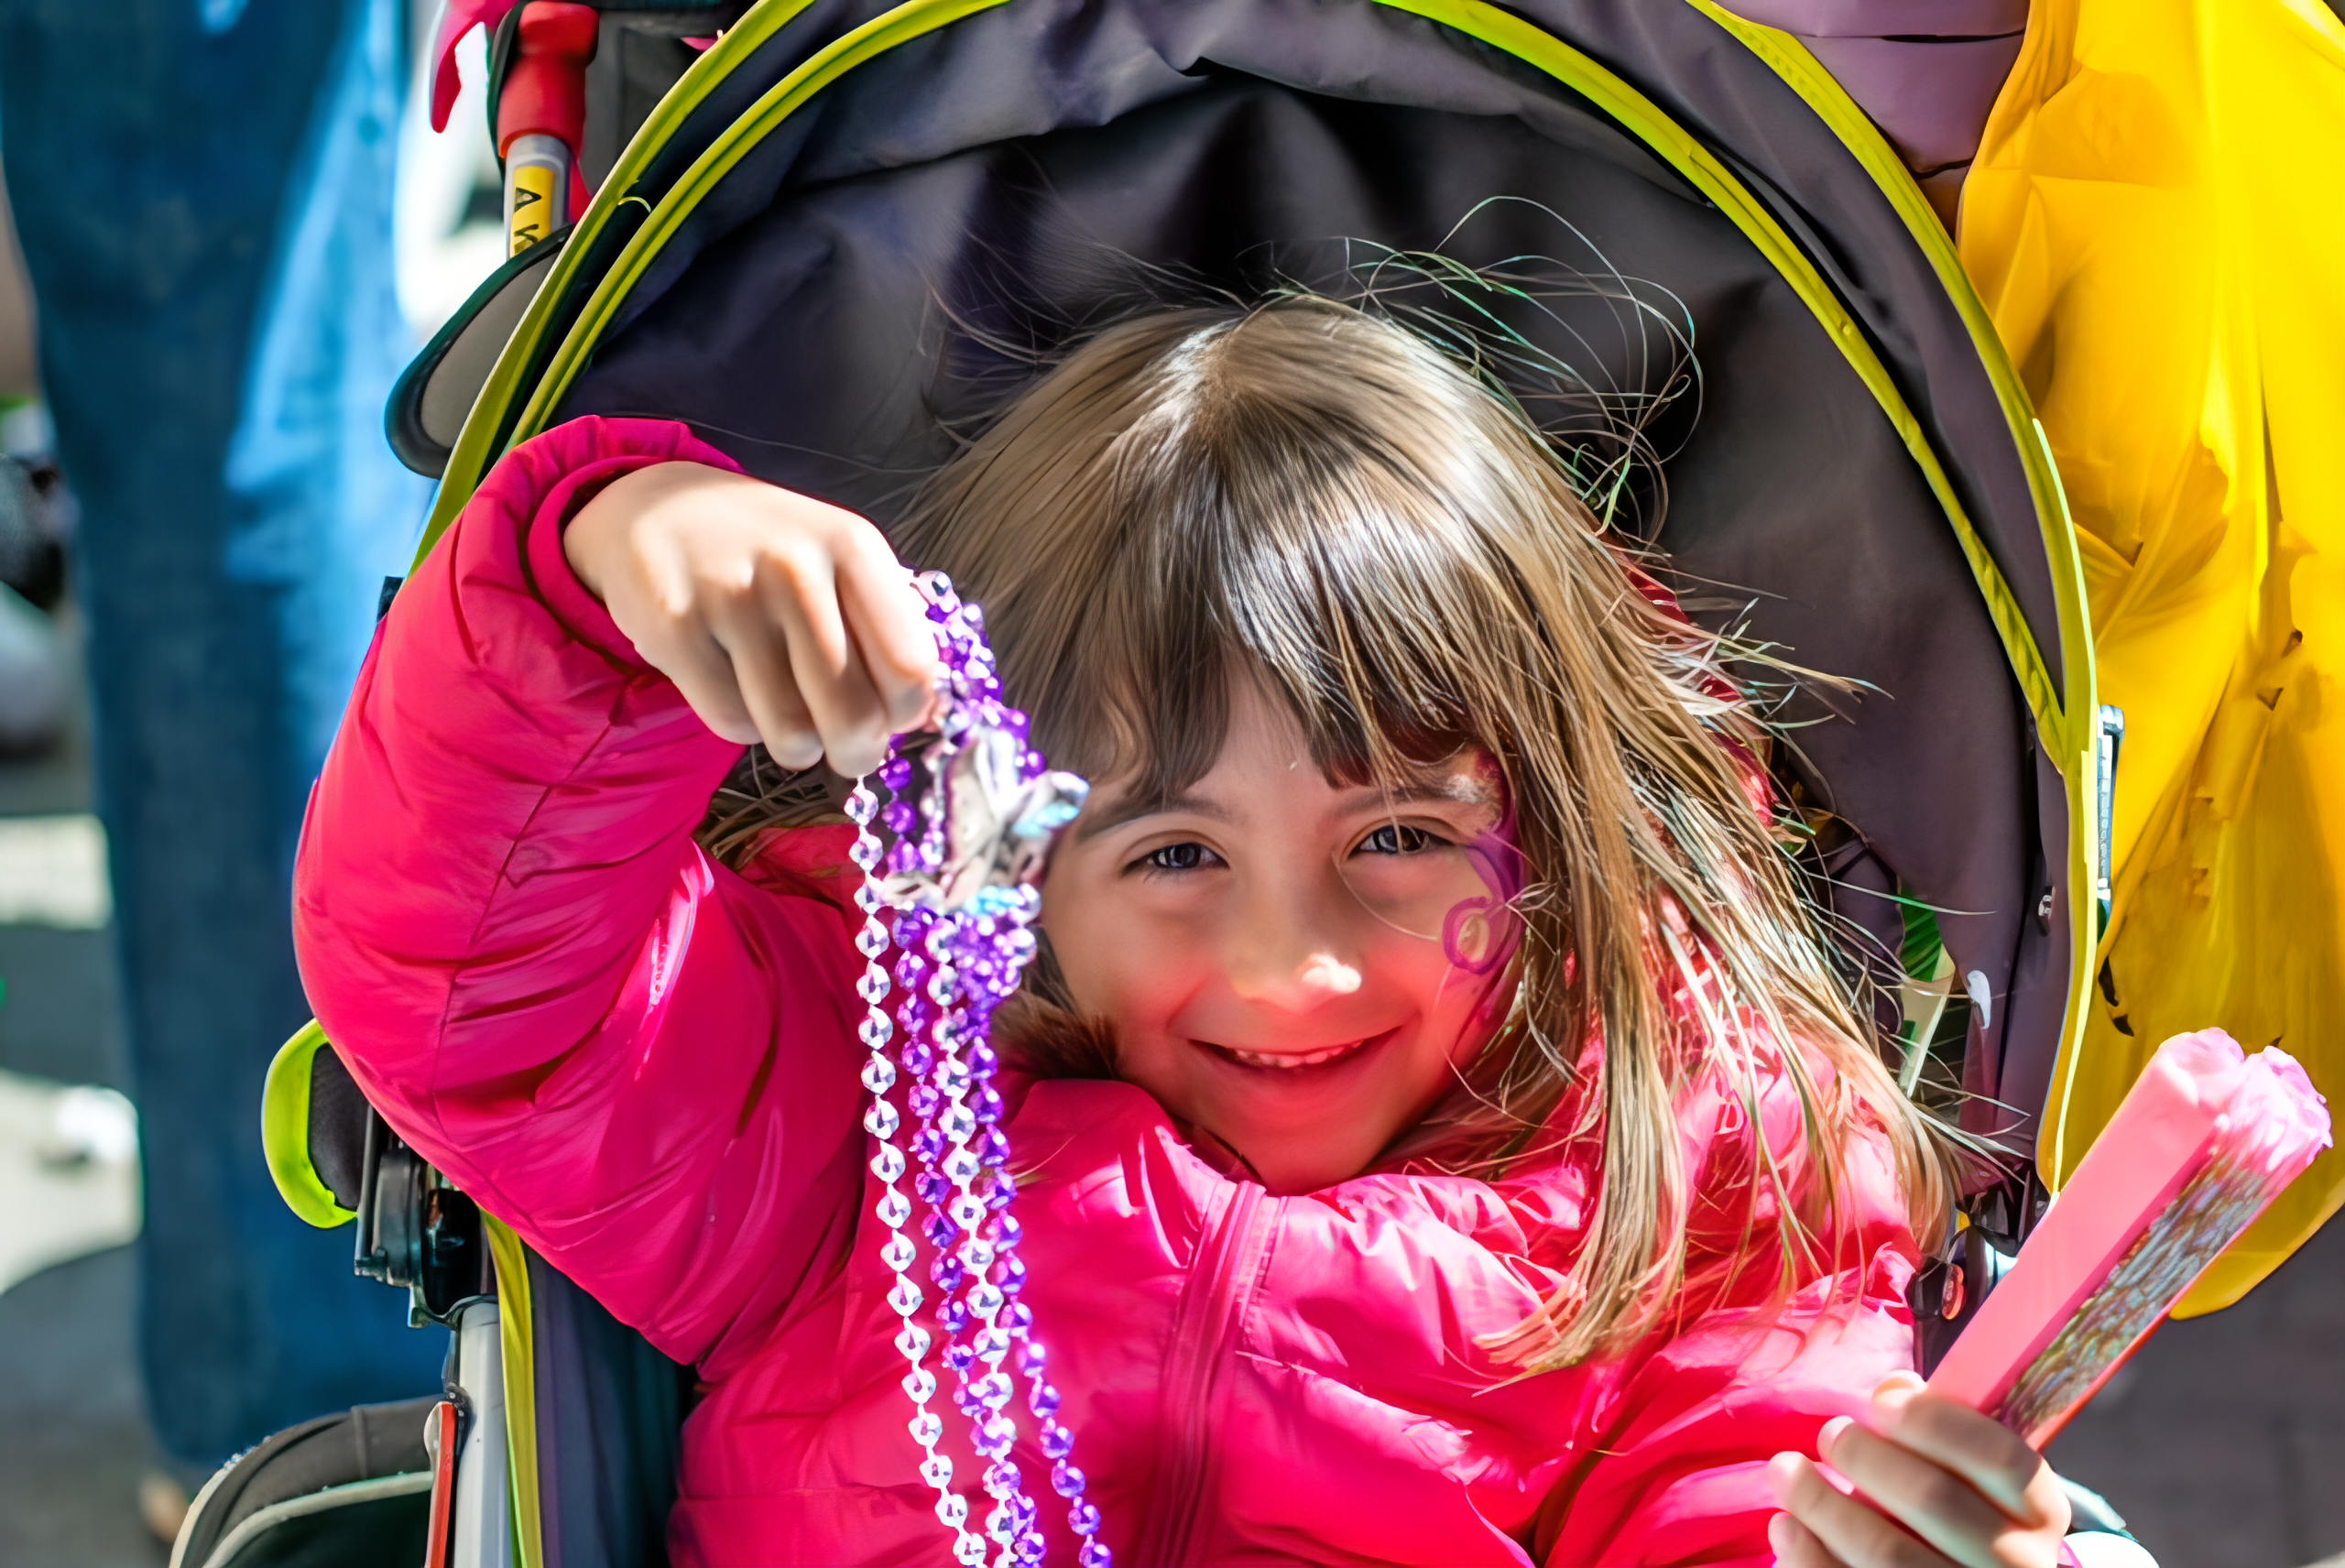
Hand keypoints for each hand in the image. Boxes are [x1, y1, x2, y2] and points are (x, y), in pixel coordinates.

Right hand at [564, 461, 940, 776]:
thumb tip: (920, 714)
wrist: (658, 509)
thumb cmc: (769, 552)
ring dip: (796, 744)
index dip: (905, 714)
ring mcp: (732, 596)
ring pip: (791, 731)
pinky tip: (737, 687)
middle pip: (853, 713)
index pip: (911, 667)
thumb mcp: (837, 559)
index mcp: (853, 546)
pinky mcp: (674, 626)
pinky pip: (731, 723)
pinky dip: (742, 725)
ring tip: (788, 714)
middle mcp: (796, 566)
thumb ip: (884, 625)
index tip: (889, 715)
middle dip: (855, 752)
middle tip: (846, 749)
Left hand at [1769, 1372, 2070, 1566]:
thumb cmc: (1956, 1513)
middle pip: (1936, 1502)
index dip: (1938, 1423)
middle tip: (1830, 1433)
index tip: (1882, 1401)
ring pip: (1889, 1553)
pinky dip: (1810, 1555)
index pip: (2003, 1459)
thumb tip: (1894, 1387)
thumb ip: (1937, 1428)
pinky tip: (1786, 1527)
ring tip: (1786, 1471)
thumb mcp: (1966, 1473)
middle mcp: (2017, 1564)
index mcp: (2037, 1513)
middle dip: (1868, 1458)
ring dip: (1822, 1504)